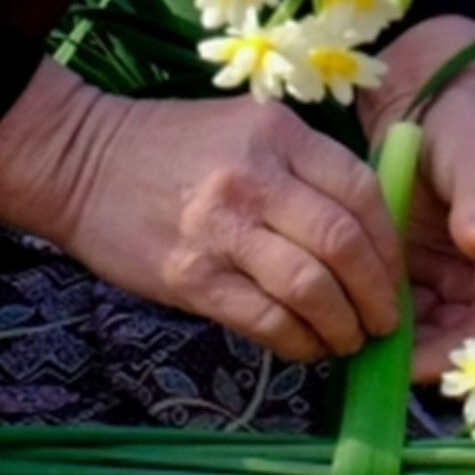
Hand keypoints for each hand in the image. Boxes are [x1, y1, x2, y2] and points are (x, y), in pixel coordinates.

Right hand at [0, 61, 401, 358]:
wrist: (79, 163)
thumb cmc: (170, 148)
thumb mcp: (245, 129)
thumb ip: (302, 168)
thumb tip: (366, 234)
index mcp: (278, 134)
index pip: (362, 193)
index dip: (389, 245)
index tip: (395, 274)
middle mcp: (255, 178)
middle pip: (343, 245)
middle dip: (376, 294)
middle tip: (383, 320)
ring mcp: (221, 229)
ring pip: (310, 289)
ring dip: (341, 325)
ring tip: (347, 339)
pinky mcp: (192, 277)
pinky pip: (265, 320)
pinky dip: (297, 341)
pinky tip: (304, 346)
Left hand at [369, 16, 474, 355]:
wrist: (433, 93)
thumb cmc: (468, 124)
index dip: (455, 355)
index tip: (406, 364)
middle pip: (463, 345)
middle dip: (416, 359)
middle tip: (361, 363)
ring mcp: (462, 286)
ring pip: (429, 338)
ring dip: (392, 346)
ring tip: (344, 345)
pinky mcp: (427, 278)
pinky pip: (405, 316)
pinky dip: (378, 321)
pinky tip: (343, 320)